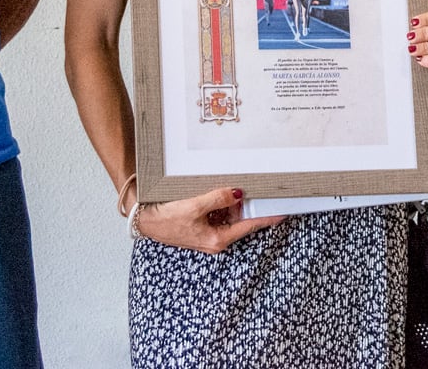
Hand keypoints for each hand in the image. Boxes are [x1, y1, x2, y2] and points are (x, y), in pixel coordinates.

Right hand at [135, 187, 284, 254]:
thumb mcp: (194, 207)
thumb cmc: (166, 219)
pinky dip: (222, 204)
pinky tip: (221, 191)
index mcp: (217, 239)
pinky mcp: (200, 225)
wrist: (144, 220)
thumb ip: (218, 199)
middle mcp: (215, 239)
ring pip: (229, 216)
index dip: (267, 218)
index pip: (249, 226)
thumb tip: (237, 193)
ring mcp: (208, 232)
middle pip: (241, 220)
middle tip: (264, 190)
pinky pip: (218, 214)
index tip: (283, 213)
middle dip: (250, 206)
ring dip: (234, 203)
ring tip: (241, 187)